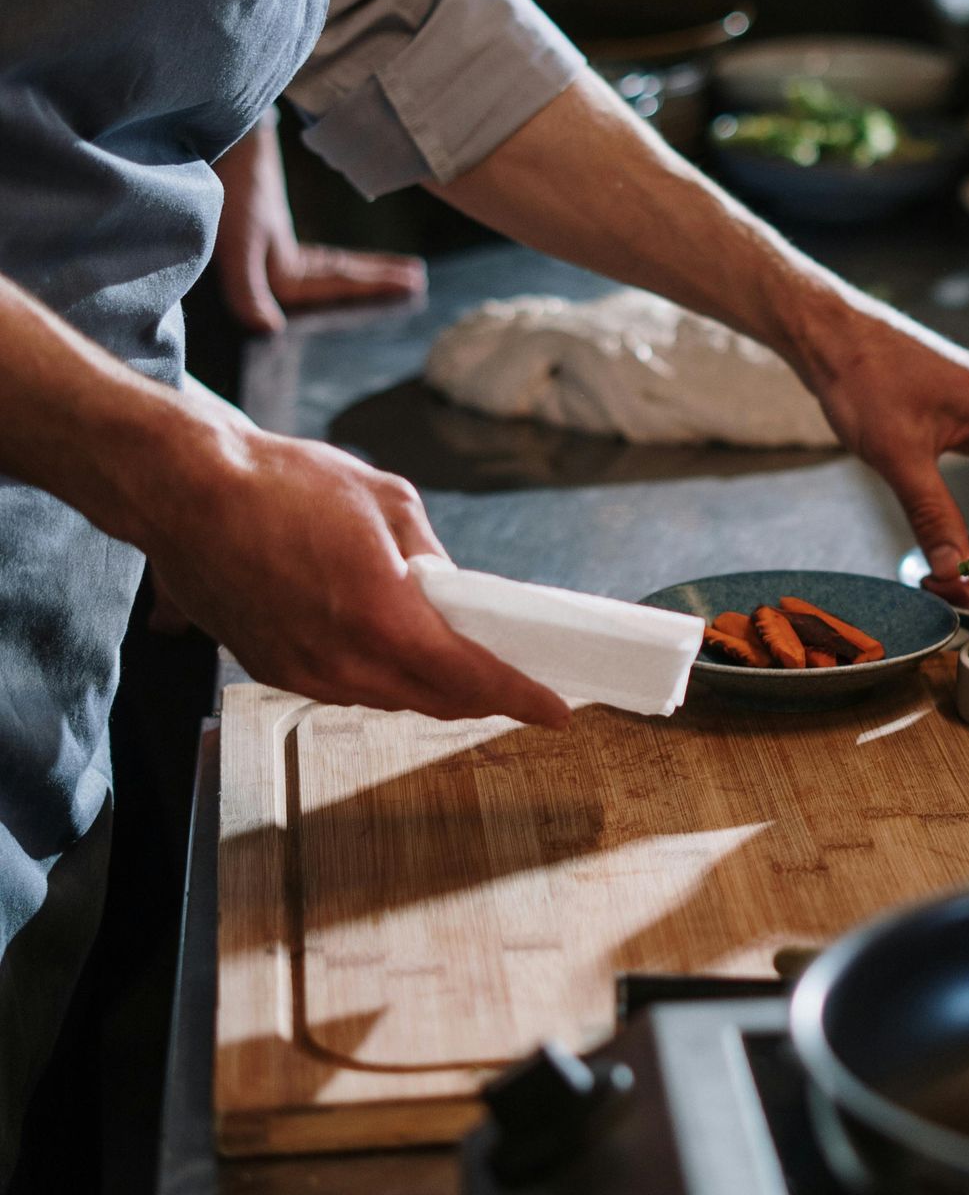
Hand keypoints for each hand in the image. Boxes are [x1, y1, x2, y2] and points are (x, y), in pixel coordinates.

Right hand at [136, 415, 569, 725]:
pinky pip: (346, 688)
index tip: (555, 708)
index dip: (521, 696)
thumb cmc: (281, 486)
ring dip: (427, 686)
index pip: (472, 679)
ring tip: (453, 657)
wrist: (186, 495)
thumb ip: (430, 558)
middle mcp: (345, 662)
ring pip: (389, 699)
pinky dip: (378, 675)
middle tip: (512, 677)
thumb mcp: (386, 502)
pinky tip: (386, 647)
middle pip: (435, 700)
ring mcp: (305, 673)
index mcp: (385, 619)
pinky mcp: (274, 670)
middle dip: (479, 694)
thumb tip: (450, 591)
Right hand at [214, 118, 424, 333]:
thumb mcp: (237, 244)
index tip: (408, 287)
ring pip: (332, 270)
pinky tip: (361, 265)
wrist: (212, 141)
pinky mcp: (271, 235)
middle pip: (337, 283)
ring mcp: (274, 253)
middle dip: (376, 283)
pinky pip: (319, 258)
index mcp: (271, 278)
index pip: (332, 287)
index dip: (370, 287)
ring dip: (366, 272)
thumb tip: (268, 329)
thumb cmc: (227, 190)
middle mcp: (273, 271)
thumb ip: (247, 290)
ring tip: (407, 273)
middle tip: (418, 282)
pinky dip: (344, 261)